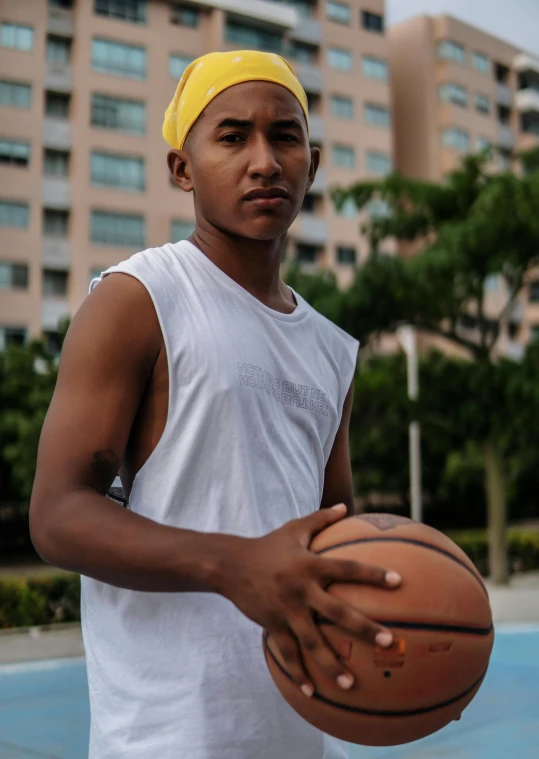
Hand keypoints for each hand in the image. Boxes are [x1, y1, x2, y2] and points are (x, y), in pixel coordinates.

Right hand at [216, 504, 400, 696]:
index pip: (347, 568)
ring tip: (351, 684)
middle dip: (364, 628)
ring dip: (331, 664)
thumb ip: (321, 519)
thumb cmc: (268, 545)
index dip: (372, 574)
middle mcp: (301, 589)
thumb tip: (345, 505)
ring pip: (312, 641)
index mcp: (310, 565)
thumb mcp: (294, 528)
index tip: (398, 582)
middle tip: (390, 641)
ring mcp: (287, 610)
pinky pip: (287, 652)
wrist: (230, 565)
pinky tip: (311, 692)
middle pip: (337, 611)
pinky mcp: (273, 624)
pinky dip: (298, 672)